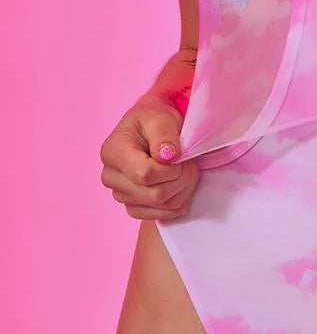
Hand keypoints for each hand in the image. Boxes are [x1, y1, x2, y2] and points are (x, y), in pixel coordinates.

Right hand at [99, 95, 199, 220]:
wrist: (152, 129)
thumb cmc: (155, 120)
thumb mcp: (160, 117)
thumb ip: (164, 134)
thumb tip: (167, 156)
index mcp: (112, 152)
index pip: (145, 175)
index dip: (171, 169)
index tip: (180, 155)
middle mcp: (111, 177)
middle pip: (155, 195)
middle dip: (181, 179)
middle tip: (189, 162)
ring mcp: (120, 195)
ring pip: (161, 207)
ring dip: (183, 189)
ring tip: (185, 169)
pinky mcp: (133, 207)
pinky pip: (161, 216)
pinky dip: (178, 202)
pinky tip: (180, 184)